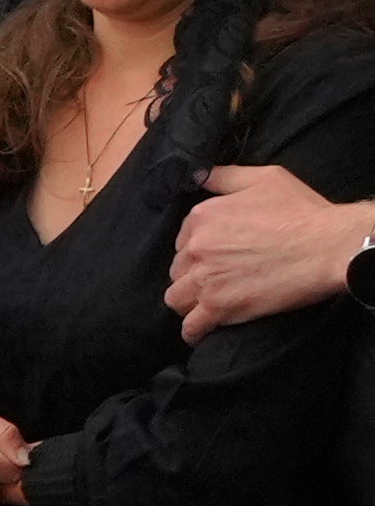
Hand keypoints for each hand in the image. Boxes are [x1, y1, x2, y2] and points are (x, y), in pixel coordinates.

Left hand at [171, 166, 374, 335]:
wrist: (328, 246)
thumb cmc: (302, 211)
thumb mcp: (264, 178)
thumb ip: (225, 177)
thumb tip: (199, 175)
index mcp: (202, 218)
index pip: (183, 239)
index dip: (197, 248)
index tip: (215, 254)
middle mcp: (197, 248)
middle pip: (179, 269)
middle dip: (193, 274)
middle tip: (216, 278)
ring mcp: (205, 280)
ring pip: (177, 298)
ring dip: (189, 301)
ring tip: (206, 302)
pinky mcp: (219, 307)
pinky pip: (191, 326)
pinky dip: (194, 330)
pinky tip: (201, 330)